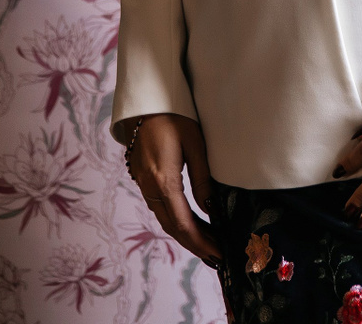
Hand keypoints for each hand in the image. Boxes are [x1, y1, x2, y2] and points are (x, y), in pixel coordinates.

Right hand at [125, 113, 220, 263]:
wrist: (144, 102)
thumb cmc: (174, 116)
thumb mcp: (195, 145)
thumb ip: (203, 179)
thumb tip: (211, 209)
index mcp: (164, 181)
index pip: (183, 224)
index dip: (201, 242)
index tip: (219, 253)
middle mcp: (150, 187)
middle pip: (172, 227)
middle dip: (195, 245)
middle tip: (216, 258)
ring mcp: (143, 183)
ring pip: (164, 219)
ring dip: (185, 235)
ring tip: (207, 245)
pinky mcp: (142, 178)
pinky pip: (159, 208)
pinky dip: (175, 221)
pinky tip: (190, 223)